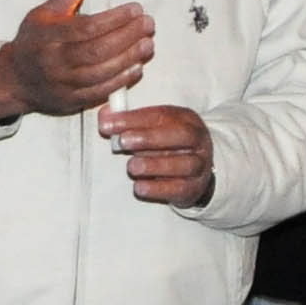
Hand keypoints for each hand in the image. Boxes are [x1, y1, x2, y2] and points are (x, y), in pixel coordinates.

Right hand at [0, 0, 154, 121]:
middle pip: (97, 50)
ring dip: (128, 58)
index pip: (87, 27)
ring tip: (147, 44)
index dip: (114, 18)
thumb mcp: (41, 16)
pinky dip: (120, 81)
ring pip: (101, 73)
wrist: (15, 79)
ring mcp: (63, 84)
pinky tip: (136, 68)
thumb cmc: (33, 44)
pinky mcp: (71, 101)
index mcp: (49, 37)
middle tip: (148, 24)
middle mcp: (55, 61)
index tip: (135, 9)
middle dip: (128, 36)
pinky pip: (99, 93)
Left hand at [101, 104, 215, 209]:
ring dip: (155, 165)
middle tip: (122, 141)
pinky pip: (179, 189)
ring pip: (184, 164)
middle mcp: (199, 141)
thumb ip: (129, 122)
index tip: (109, 124)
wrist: (193, 172)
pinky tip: (139, 186)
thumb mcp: (151, 128)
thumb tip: (105, 119)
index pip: (162, 115)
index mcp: (187, 120)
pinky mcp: (194, 188)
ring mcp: (200, 165)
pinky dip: (157, 189)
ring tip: (132, 166)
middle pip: (181, 135)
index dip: (134, 118)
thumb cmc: (166, 145)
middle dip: (149, 138)